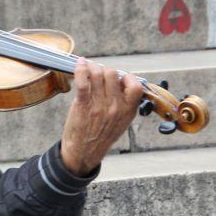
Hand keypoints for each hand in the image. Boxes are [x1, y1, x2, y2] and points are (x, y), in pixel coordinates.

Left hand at [60, 58, 141, 175]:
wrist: (84, 152)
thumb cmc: (102, 135)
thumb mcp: (122, 121)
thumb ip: (125, 103)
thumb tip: (122, 81)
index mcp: (128, 110)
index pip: (135, 85)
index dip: (127, 77)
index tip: (119, 78)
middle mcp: (115, 106)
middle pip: (112, 74)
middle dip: (105, 70)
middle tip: (99, 75)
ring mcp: (99, 105)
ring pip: (97, 74)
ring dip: (92, 67)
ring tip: (88, 69)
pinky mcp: (83, 105)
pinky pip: (82, 81)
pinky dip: (80, 69)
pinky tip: (80, 63)